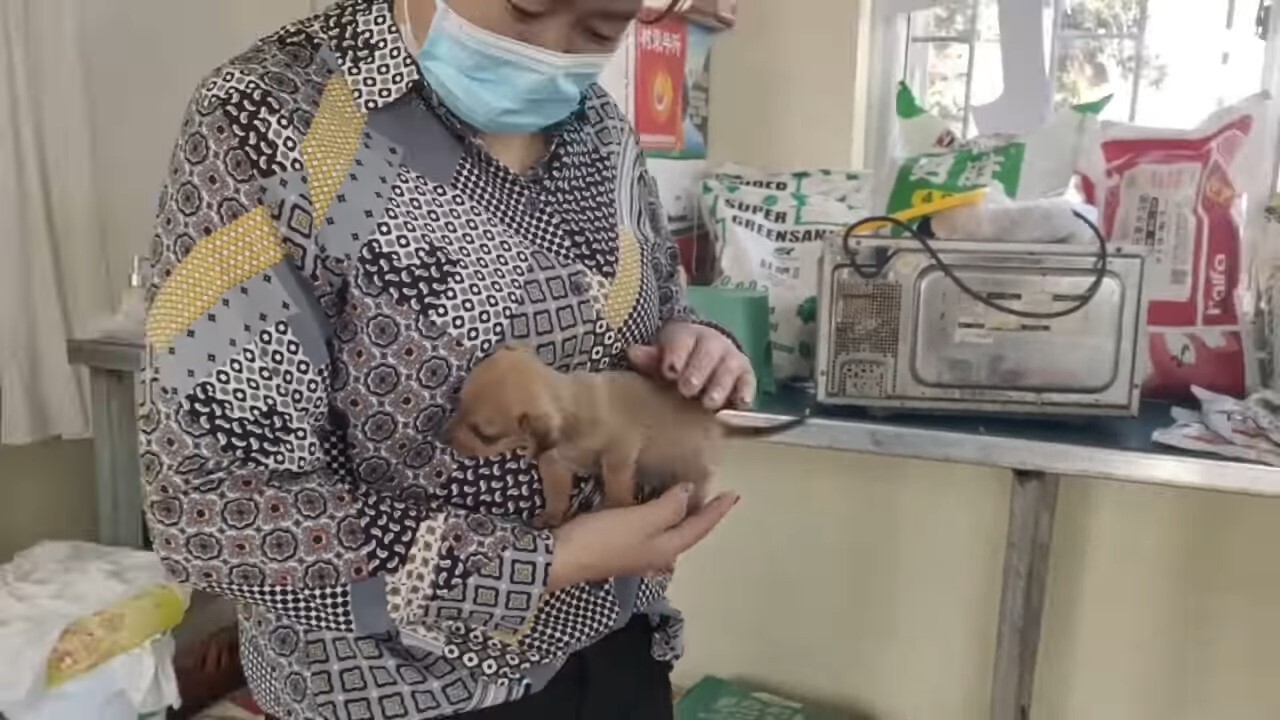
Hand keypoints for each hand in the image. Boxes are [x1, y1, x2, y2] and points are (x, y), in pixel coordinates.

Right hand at [546, 483, 738, 591]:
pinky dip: (659, 517)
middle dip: (701, 515)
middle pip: (686, 534)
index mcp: (665, 548)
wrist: (558, 559)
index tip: (733, 494)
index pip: (699, 528)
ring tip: (688, 497)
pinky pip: (650, 531)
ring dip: (680, 516)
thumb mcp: (640, 520)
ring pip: (668, 534)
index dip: (716, 511)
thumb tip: (689, 494)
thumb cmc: (603, 538)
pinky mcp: (618, 549)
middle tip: (714, 494)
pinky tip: (652, 508)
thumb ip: (668, 507)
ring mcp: (636, 554)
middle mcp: (655, 555)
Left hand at [628, 321, 755, 409]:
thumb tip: (632, 353)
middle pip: (708, 353)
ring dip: (720, 385)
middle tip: (687, 390)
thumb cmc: (678, 361)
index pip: (682, 340)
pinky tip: (740, 403)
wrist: (703, 357)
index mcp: (687, 335)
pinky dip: (746, 392)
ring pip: (729, 368)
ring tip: (709, 403)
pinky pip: (748, 382)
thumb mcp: (661, 356)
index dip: (676, 355)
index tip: (669, 371)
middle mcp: (713, 343)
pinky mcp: (746, 375)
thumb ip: (649, 358)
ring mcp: (731, 358)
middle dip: (697, 371)